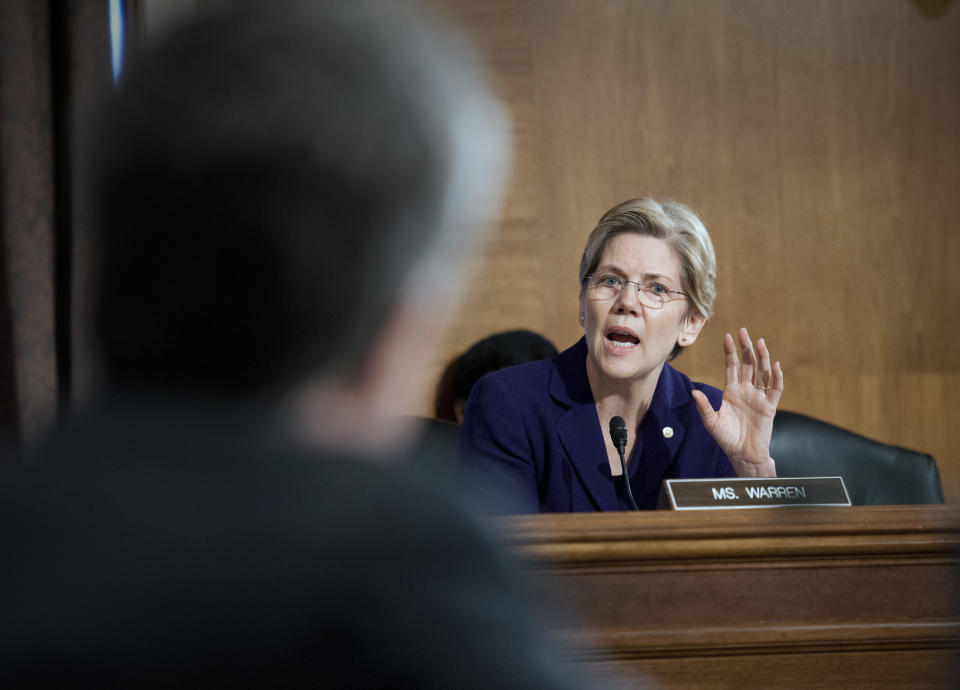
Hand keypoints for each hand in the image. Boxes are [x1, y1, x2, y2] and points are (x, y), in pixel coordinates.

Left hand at [691, 328, 782, 476]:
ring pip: (762, 373)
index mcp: (732, 392)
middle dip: (746, 348)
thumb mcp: (711, 422)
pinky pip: (775, 389)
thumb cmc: (726, 439)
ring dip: (762, 358)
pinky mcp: (769, 407)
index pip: (731, 367)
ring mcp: (759, 397)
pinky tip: (774, 365)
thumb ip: (704, 407)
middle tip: (744, 332)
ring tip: (760, 342)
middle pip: (747, 365)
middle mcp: (746, 391)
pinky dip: (776, 377)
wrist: (743, 454)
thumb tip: (694, 392)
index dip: (730, 352)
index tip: (727, 337)